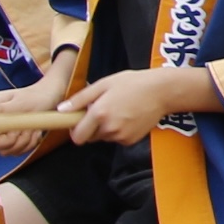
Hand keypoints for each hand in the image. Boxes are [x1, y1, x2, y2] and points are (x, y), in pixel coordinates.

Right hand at [0, 57, 76, 157]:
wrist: (50, 97)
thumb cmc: (36, 96)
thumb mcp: (20, 102)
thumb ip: (0, 109)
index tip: (8, 130)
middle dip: (11, 140)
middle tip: (25, 127)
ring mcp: (0, 132)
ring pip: (4, 150)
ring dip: (23, 141)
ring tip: (32, 127)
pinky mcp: (11, 140)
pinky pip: (16, 152)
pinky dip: (28, 144)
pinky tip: (35, 132)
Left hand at [64, 66, 202, 146]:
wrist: (163, 91)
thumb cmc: (133, 83)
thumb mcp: (105, 84)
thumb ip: (81, 98)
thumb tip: (61, 110)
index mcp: (99, 113)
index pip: (77, 136)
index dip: (75, 129)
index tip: (78, 120)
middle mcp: (109, 128)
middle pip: (89, 138)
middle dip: (91, 127)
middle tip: (102, 110)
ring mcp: (121, 137)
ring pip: (103, 138)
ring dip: (105, 128)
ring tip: (118, 110)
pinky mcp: (131, 141)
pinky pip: (116, 139)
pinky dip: (118, 131)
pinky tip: (128, 116)